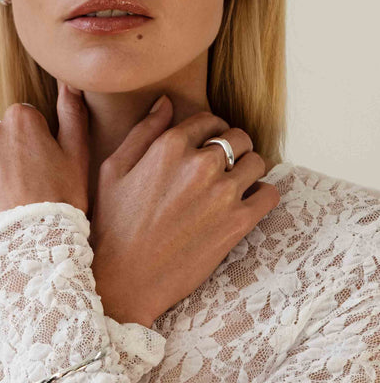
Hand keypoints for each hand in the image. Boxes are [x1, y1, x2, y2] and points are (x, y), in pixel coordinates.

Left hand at [0, 81, 89, 238]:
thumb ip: (72, 113)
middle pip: (0, 136)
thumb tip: (69, 83)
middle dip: (11, 153)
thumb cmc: (61, 199)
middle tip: (29, 183)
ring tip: (12, 198)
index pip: (25, 119)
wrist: (34, 247)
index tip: (44, 163)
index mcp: (18, 119)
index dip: (37, 141)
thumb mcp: (76, 154)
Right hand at [90, 96, 280, 326]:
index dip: (210, 130)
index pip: (209, 119)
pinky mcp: (238, 223)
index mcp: (170, 147)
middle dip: (232, 147)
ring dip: (249, 169)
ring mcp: (223, 193)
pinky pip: (269, 193)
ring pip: (258, 161)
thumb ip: (143, 131)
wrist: (125, 280)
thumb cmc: (113, 224)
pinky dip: (262, 194)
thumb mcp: (113, 169)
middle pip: (239, 137)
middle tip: (222, 166)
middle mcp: (200, 164)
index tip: (208, 145)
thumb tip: (166, 101)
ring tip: (234, 184)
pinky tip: (246, 203)